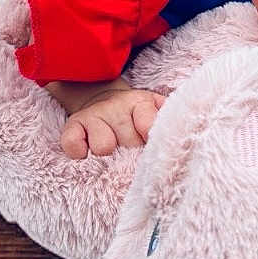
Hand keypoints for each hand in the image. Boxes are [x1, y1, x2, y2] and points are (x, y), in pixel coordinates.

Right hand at [47, 78, 168, 157]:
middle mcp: (116, 107)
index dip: (150, 139)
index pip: (149, 123)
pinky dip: (78, 153)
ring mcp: (94, 116)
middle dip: (131, 155)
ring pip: (103, 146)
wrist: (103, 102)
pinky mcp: (73, 126)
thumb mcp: (154, 111)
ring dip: (108, 156)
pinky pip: (72, 143)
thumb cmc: (135, 117)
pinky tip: (86, 156)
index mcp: (140, 103)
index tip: (152, 149)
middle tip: (131, 154)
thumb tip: (185, 131)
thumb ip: (167, 121)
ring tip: (112, 155)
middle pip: (128, 143)